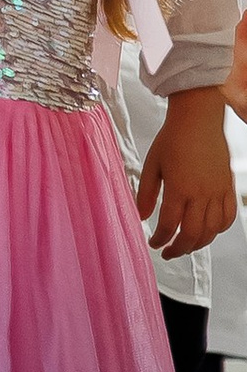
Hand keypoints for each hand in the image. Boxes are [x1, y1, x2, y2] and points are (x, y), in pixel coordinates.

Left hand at [137, 89, 236, 261]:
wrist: (198, 119)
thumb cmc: (173, 139)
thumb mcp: (151, 164)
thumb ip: (146, 193)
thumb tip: (142, 216)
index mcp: (179, 188)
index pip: (169, 225)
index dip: (160, 239)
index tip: (153, 243)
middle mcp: (201, 193)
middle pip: (192, 234)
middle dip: (179, 249)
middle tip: (168, 253)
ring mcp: (218, 191)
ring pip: (212, 230)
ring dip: (198, 243)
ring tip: (186, 245)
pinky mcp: (228, 187)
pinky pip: (228, 217)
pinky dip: (218, 229)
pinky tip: (208, 231)